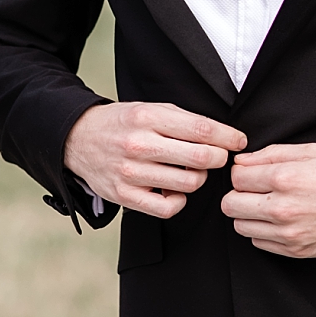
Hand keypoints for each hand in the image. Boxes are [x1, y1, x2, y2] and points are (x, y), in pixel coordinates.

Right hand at [64, 102, 246, 219]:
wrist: (77, 139)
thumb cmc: (121, 124)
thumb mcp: (149, 108)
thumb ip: (183, 120)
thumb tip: (224, 136)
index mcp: (147, 117)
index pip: (201, 129)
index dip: (228, 136)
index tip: (238, 141)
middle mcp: (138, 144)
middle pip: (200, 158)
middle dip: (219, 158)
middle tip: (218, 157)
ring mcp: (130, 172)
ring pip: (188, 184)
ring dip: (199, 178)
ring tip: (190, 171)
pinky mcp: (124, 195)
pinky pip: (168, 208)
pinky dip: (179, 201)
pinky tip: (175, 190)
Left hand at [222, 142, 315, 257]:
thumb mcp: (311, 151)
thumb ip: (271, 154)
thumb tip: (242, 161)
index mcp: (284, 178)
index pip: (236, 177)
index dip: (242, 173)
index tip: (252, 174)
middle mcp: (282, 208)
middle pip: (230, 204)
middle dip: (239, 194)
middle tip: (255, 191)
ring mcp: (288, 233)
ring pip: (240, 226)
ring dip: (249, 214)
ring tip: (268, 206)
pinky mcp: (296, 250)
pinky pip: (259, 242)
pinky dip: (263, 232)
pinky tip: (280, 221)